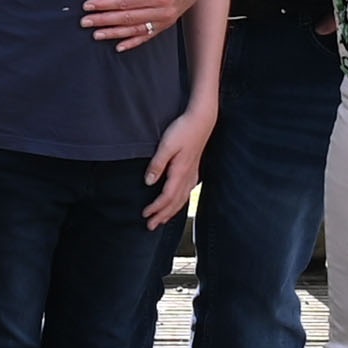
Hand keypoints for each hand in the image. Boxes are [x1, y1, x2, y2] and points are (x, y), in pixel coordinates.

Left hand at [86, 0, 204, 50]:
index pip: (125, 2)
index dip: (105, 4)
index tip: (88, 5)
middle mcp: (162, 12)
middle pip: (127, 18)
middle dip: (104, 20)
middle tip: (85, 21)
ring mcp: (164, 20)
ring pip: (135, 30)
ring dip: (114, 33)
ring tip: (96, 34)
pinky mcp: (166, 24)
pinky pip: (147, 36)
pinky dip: (133, 42)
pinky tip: (119, 47)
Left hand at [143, 107, 217, 228]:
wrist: (202, 120)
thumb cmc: (183, 130)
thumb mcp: (166, 145)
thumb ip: (157, 164)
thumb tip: (148, 183)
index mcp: (180, 172)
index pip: (167, 197)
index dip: (156, 208)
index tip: (145, 215)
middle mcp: (188, 177)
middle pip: (175, 203)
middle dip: (162, 216)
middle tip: (150, 226)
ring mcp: (193, 174)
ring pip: (182, 199)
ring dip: (171, 211)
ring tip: (162, 220)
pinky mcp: (194, 169)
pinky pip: (187, 192)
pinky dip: (180, 202)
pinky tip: (177, 203)